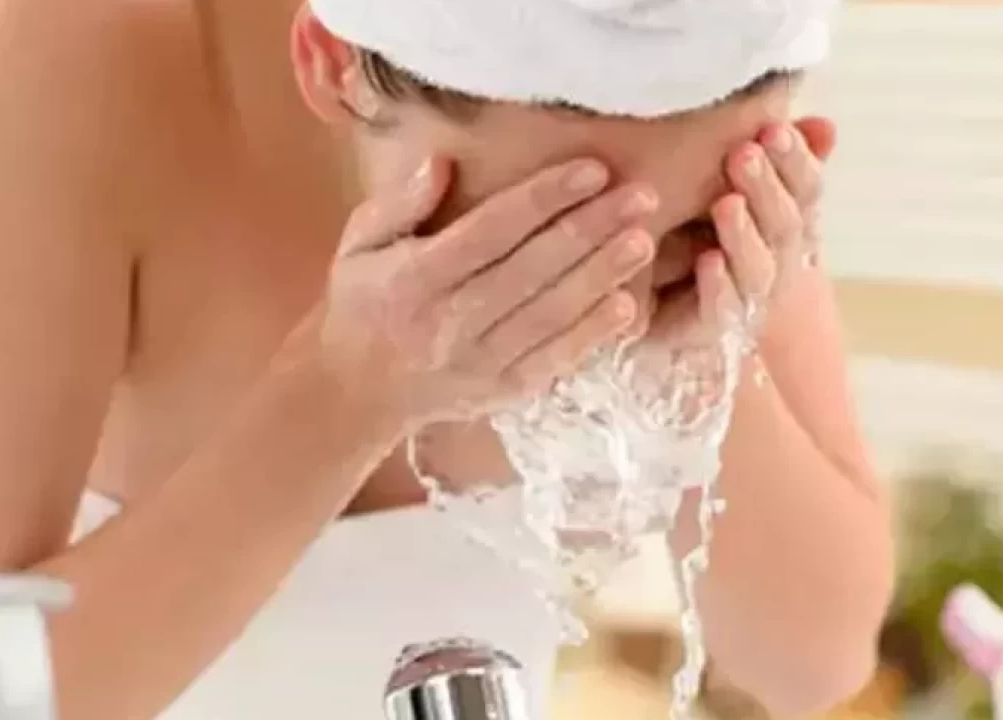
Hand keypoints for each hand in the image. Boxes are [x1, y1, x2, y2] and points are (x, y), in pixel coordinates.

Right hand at [311, 155, 658, 426]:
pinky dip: (592, 335)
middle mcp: (448, 324)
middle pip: (531, 270)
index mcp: (413, 280)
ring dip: (602, 277)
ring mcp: (479, 363)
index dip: (543, 199)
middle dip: (592, 229)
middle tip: (643, 196)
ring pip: (550, 314)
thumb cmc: (364, 303)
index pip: (489, 232)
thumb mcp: (359, 245)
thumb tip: (439, 161)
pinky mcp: (503, 392)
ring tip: (645, 240)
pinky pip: (555, 360)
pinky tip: (628, 305)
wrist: (357, 394)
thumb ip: (398, 203)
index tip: (592, 169)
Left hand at [616, 118, 832, 426]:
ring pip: (758, 269)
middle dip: (767, 189)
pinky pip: (723, 310)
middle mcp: (780, 262)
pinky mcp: (716, 328)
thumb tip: (824, 125)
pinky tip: (706, 262)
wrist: (684, 317)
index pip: (808, 191)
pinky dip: (719, 286)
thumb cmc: (715, 241)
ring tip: (725, 204)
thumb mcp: (746, 193)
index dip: (796, 163)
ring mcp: (753, 298)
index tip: (775, 131)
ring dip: (744, 235)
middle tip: (742, 155)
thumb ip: (779, 161)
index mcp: (791, 223)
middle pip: (786, 225)